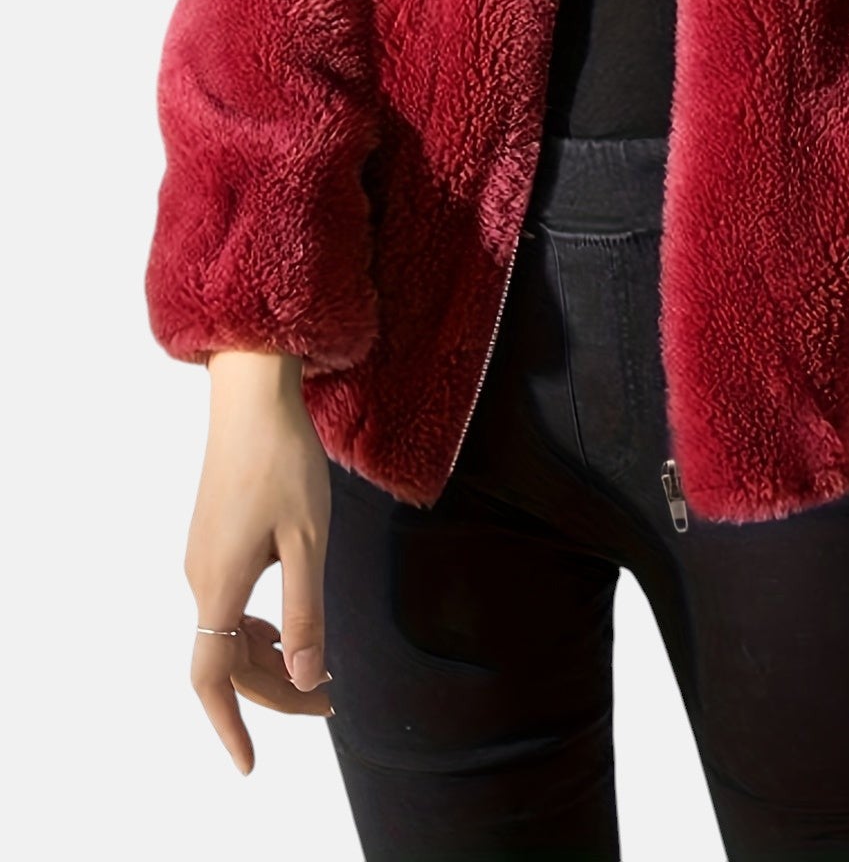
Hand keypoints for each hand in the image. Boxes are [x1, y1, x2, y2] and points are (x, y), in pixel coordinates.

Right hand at [185, 351, 335, 773]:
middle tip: (331, 703)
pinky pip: (229, 605)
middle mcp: (201, 577)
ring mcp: (202, 558)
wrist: (252, 398)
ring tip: (320, 670)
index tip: (250, 766)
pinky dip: (258, 628)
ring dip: (269, 659)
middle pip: (229, 660)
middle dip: (276, 691)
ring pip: (229, 633)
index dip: (230, 726)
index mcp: (220, 584)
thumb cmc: (284, 461)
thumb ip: (306, 611)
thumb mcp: (309, 540)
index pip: (213, 677)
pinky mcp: (212, 540)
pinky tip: (289, 621)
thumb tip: (306, 677)